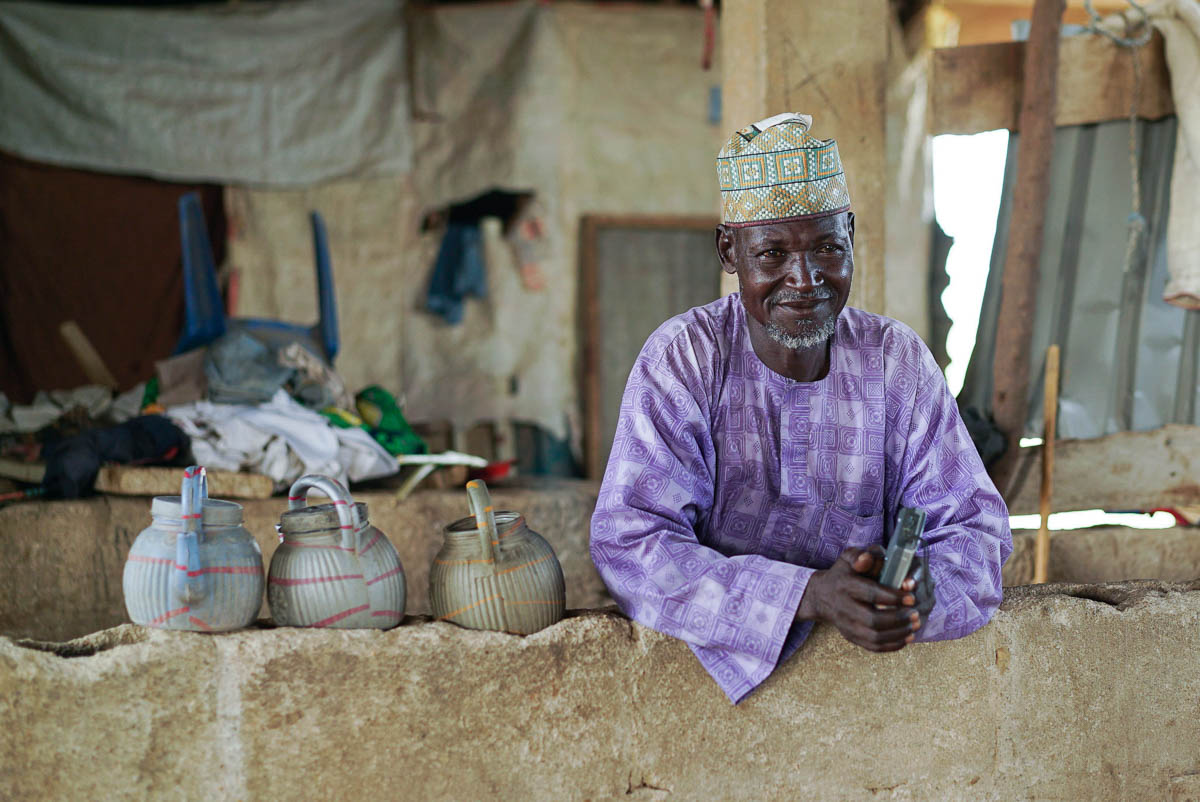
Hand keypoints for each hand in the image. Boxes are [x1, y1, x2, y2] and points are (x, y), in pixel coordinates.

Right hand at [796, 546, 921, 652]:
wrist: (821, 595)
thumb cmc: (843, 573)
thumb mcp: (849, 558)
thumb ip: (863, 555)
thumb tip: (867, 560)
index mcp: (845, 585)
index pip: (870, 594)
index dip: (893, 597)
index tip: (912, 597)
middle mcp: (844, 608)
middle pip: (873, 620)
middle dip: (898, 618)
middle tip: (916, 613)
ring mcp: (847, 625)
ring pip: (875, 637)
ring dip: (899, 633)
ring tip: (915, 625)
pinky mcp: (851, 637)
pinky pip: (873, 647)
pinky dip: (893, 645)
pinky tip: (907, 637)